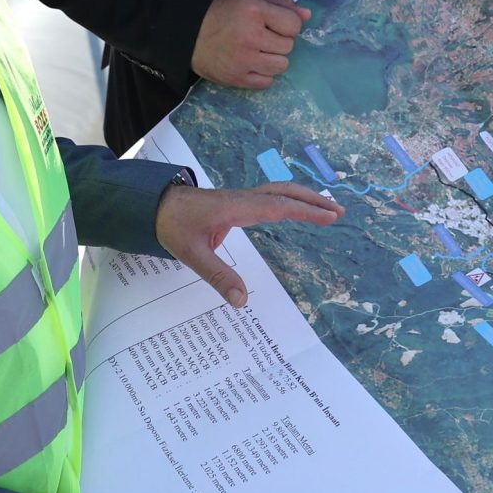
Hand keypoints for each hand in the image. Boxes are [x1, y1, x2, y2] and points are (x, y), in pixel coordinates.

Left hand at [156, 180, 343, 308]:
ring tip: (326, 208)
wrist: (154, 204)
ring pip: (279, 191)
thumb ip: (219, 276)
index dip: (306, 211)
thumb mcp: (192, 255)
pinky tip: (295, 209)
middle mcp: (243, 199)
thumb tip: (243, 302)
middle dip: (313, 200)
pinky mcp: (237, 202)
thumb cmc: (173, 226)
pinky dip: (289, 199)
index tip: (330, 216)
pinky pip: (270, 196)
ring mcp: (241, 198)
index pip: (278, 207)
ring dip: (303, 197)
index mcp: (237, 208)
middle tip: (339, 211)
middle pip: (285, 193)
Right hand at [191, 0, 309, 88]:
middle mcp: (250, 36)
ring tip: (257, 50)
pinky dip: (263, 74)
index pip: (294, 25)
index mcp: (254, 10)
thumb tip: (307, 16)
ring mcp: (243, 60)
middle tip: (262, 35)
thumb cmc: (221, 10)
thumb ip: (280, 2)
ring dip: (273, 58)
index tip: (274, 23)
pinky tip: (250, 62)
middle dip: (279, 41)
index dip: (287, 24)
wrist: (187, 33)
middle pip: (288, 46)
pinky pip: (268, 82)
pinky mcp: (237, 78)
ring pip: (281, 66)